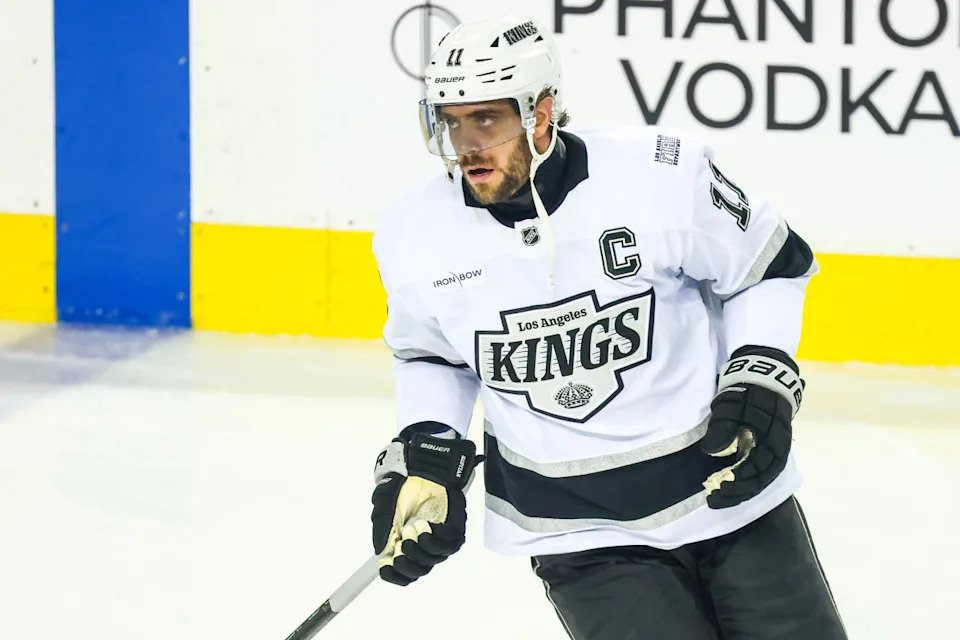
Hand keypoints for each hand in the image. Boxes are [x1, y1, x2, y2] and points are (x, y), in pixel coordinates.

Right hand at [371, 431, 479, 585]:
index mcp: (407, 541)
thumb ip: (382, 527)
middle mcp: (426, 542)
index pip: (405, 571)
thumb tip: (380, 552)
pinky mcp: (457, 522)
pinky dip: (440, 537)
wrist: (421, 462)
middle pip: (421, 569)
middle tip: (401, 547)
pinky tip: (428, 526)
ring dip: (424, 549)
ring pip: (438, 557)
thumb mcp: (385, 503)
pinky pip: (454, 540)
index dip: (395, 575)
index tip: (383, 568)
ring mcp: (443, 534)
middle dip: (409, 563)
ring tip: (413, 529)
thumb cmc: (404, 483)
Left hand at [701, 346, 803, 508]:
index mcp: (771, 438)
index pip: (757, 469)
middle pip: (760, 479)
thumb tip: (711, 451)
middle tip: (713, 500)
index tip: (717, 489)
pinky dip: (745, 481)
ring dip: (740, 490)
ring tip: (717, 498)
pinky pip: (760, 471)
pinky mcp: (768, 449)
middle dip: (737, 492)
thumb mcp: (731, 406)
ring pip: (761, 478)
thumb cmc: (746, 392)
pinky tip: (729, 487)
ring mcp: (774, 449)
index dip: (738, 482)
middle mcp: (777, 448)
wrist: (763, 375)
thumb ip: (723, 428)